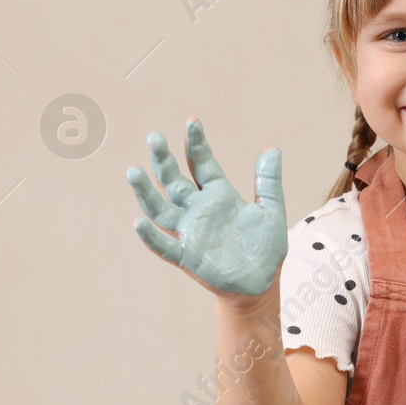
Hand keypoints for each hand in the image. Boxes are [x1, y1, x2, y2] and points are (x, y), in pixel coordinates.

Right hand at [126, 119, 287, 297]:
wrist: (262, 283)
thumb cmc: (265, 247)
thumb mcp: (271, 211)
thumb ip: (268, 182)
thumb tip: (271, 148)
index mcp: (218, 195)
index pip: (202, 164)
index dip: (195, 144)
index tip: (192, 121)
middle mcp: (198, 210)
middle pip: (174, 180)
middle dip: (163, 160)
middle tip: (154, 138)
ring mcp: (189, 233)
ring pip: (161, 209)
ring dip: (146, 193)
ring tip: (133, 172)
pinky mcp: (187, 257)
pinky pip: (164, 246)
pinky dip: (150, 236)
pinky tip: (138, 222)